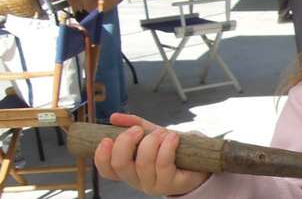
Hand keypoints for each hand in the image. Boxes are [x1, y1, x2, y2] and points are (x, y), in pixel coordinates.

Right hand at [94, 113, 210, 195]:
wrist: (200, 160)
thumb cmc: (172, 149)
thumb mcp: (152, 135)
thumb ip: (135, 125)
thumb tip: (114, 117)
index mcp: (128, 169)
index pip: (106, 170)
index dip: (102, 155)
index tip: (107, 138)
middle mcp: (137, 180)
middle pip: (120, 164)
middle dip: (126, 142)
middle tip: (138, 130)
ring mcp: (154, 184)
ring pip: (143, 163)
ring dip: (152, 141)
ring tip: (163, 133)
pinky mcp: (172, 184)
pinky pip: (164, 164)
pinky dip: (167, 146)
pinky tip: (173, 137)